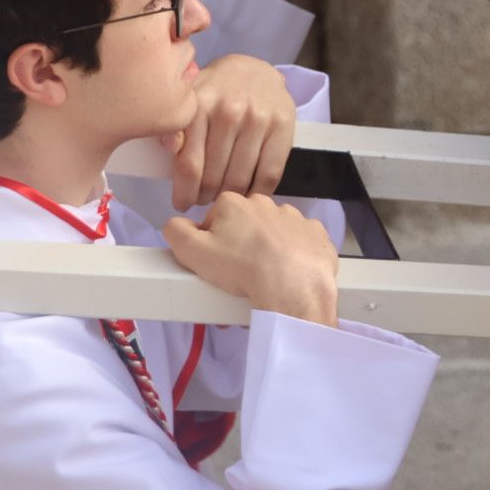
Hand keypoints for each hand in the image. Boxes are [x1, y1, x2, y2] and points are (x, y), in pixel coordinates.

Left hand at [163, 55, 295, 209]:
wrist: (257, 71)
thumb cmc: (216, 92)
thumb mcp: (190, 100)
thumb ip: (176, 126)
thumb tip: (169, 150)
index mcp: (199, 106)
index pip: (189, 164)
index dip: (184, 192)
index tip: (181, 203)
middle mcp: (229, 111)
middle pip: (214, 177)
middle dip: (205, 197)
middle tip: (202, 202)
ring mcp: (258, 119)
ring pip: (241, 180)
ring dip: (229, 198)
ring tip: (222, 199)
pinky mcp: (283, 126)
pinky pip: (269, 175)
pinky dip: (257, 193)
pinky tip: (247, 195)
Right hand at [164, 194, 338, 326]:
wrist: (293, 285)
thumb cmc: (244, 268)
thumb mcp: (193, 252)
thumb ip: (176, 232)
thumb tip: (174, 225)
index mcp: (234, 203)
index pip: (215, 218)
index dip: (211, 242)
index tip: (214, 262)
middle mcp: (266, 204)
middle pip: (245, 224)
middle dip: (239, 246)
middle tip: (236, 274)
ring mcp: (294, 218)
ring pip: (274, 233)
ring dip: (267, 250)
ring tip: (262, 277)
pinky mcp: (315, 235)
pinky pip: (301, 243)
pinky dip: (294, 256)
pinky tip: (287, 273)